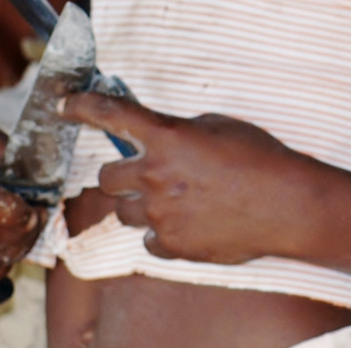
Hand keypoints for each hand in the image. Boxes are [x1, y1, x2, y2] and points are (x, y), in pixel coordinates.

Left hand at [62, 94, 307, 264]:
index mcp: (167, 137)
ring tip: (182, 200)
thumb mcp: (220, 126)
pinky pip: (149, 239)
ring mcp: (159, 215)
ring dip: (143, 204)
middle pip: (107, 177)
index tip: (64, 105)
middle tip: (149, 172)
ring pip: (125, 211)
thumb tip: (163, 142)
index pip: (112, 115)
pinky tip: (194, 221)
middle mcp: (155, 175)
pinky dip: (163, 231)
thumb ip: (181, 132)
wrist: (285, 203)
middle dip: (122, 174)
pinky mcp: (170, 246)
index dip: (82, 107)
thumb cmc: (259, 158)